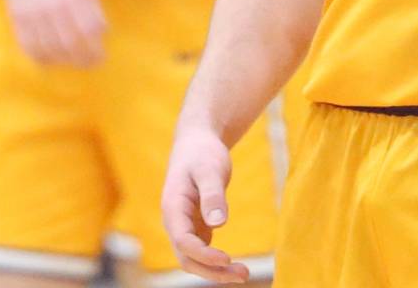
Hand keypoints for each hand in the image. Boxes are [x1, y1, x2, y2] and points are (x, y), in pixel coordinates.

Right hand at [3, 0, 106, 67]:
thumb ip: (92, 8)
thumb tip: (104, 33)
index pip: (88, 29)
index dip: (95, 48)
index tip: (101, 57)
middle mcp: (52, 4)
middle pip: (69, 42)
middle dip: (83, 58)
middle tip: (91, 64)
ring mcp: (33, 11)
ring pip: (50, 47)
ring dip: (64, 61)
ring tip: (74, 64)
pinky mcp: (17, 17)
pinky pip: (29, 45)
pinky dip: (41, 58)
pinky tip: (52, 62)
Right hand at [161, 129, 250, 283]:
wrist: (197, 143)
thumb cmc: (202, 153)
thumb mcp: (210, 169)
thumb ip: (213, 195)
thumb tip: (218, 224)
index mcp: (173, 207)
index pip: (182, 241)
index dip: (203, 254)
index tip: (226, 259)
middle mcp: (175, 222)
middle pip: (186, 258)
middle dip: (211, 271)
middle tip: (243, 275)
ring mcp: (184, 226)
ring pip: (194, 259)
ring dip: (215, 270)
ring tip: (244, 274)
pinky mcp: (195, 226)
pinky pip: (202, 251)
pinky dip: (216, 262)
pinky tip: (235, 265)